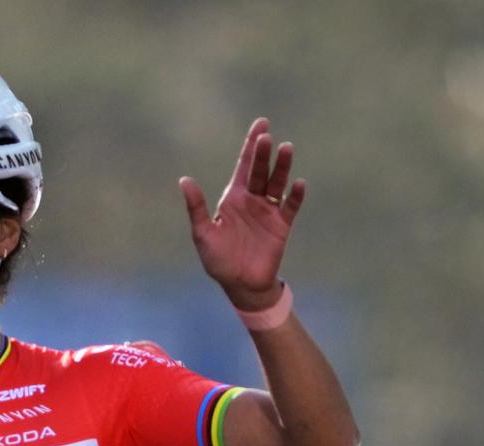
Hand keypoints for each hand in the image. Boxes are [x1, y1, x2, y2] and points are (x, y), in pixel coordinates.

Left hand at [177, 119, 304, 310]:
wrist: (240, 284)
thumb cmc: (219, 259)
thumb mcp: (203, 233)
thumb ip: (196, 207)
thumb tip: (184, 180)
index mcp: (234, 198)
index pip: (244, 166)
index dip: (251, 145)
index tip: (261, 124)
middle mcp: (253, 200)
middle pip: (260, 171)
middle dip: (263, 153)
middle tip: (267, 137)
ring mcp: (268, 211)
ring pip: (277, 183)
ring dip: (282, 167)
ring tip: (286, 148)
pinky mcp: (281, 225)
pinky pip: (290, 206)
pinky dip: (294, 195)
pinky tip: (298, 183)